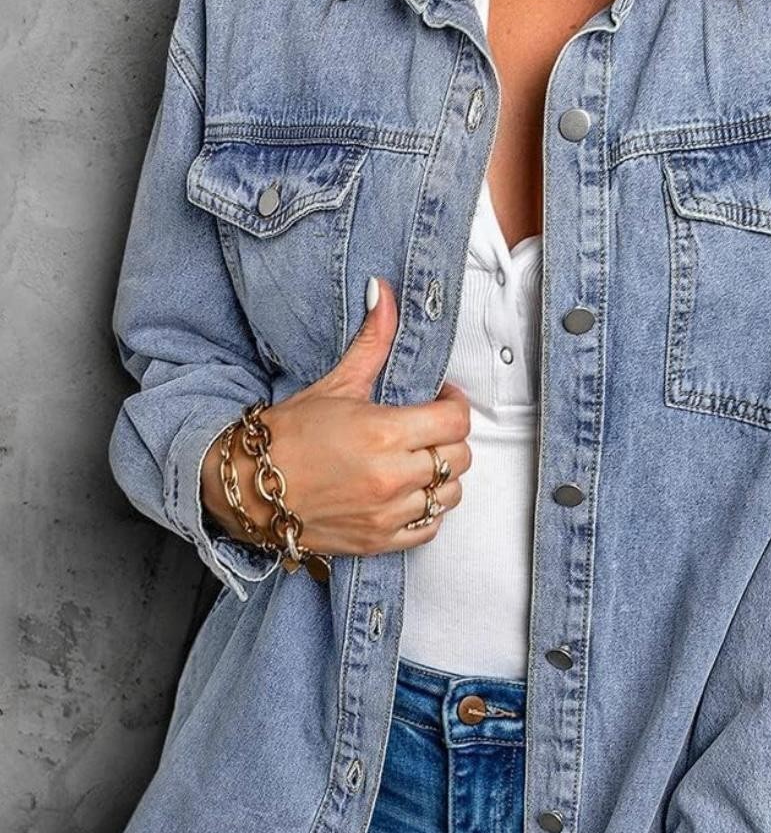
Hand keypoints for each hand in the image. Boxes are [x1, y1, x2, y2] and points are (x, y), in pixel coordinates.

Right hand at [202, 276, 470, 554]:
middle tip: (428, 429)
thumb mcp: (334, 384)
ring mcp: (387, 514)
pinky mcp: (380, 541)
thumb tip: (383, 291)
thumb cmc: (287, 435)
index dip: (454, 404)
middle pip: (460, 457)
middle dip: (449, 438)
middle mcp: (391, 477)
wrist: (247, 490)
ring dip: (442, 476)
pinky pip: (431, 528)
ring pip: (450, 494)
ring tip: (418, 462)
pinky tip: (408, 494)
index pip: (456, 421)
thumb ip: (371, 341)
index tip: (440, 399)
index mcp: (383, 433)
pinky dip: (428, 512)